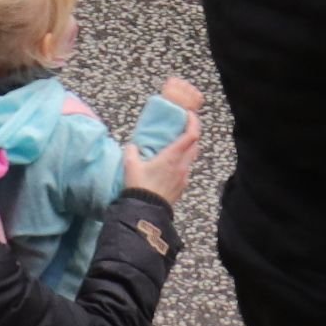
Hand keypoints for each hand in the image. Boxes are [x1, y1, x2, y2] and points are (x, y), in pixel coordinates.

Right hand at [128, 88, 204, 202]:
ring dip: (188, 148)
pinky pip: (187, 170)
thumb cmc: (139, 186)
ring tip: (177, 144)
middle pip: (195, 144)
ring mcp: (184, 177)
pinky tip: (172, 164)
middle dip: (192, 133)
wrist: (146, 211)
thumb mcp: (130, 165)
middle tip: (183, 126)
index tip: (189, 114)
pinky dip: (183, 162)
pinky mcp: (182, 187)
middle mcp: (182, 165)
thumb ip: (131, 151)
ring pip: (192, 157)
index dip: (193, 122)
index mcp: (172, 156)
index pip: (191, 135)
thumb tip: (133, 146)